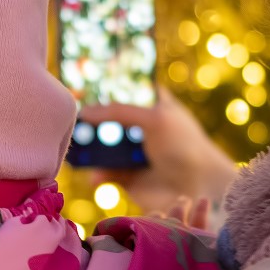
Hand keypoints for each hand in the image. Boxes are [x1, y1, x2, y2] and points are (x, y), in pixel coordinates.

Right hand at [79, 88, 240, 219]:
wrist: (198, 186)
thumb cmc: (183, 145)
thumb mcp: (154, 119)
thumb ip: (119, 112)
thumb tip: (85, 112)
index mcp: (154, 107)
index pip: (128, 91)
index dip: (109, 88)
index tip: (84, 82)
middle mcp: (142, 129)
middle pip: (109, 121)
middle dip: (91, 122)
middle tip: (70, 119)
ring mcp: (135, 154)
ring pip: (104, 148)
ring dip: (90, 150)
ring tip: (76, 149)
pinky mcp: (129, 179)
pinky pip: (106, 174)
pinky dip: (98, 175)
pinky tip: (95, 177)